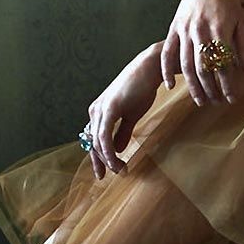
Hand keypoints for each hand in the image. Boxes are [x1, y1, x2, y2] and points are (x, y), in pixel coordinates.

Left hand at [86, 42, 163, 177]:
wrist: (151, 69)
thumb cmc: (142, 89)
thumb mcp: (132, 115)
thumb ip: (123, 132)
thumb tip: (117, 149)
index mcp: (99, 112)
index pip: (94, 140)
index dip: (98, 158)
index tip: (104, 174)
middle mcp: (96, 110)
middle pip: (93, 143)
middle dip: (102, 162)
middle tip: (115, 174)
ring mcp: (101, 108)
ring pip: (97, 142)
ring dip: (107, 159)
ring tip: (120, 170)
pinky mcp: (109, 107)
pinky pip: (104, 135)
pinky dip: (108, 151)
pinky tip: (116, 160)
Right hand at [160, 0, 243, 105]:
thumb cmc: (231, 5)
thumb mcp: (242, 24)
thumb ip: (243, 48)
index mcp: (219, 29)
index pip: (223, 65)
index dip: (227, 84)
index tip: (231, 98)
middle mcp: (200, 30)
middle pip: (203, 68)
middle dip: (210, 89)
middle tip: (216, 103)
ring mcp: (185, 29)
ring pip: (185, 64)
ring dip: (192, 85)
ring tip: (200, 100)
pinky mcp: (174, 27)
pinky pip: (168, 52)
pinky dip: (167, 70)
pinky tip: (170, 86)